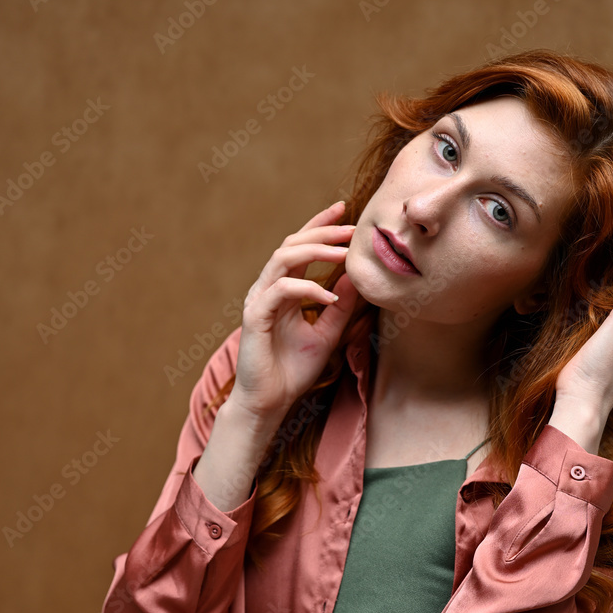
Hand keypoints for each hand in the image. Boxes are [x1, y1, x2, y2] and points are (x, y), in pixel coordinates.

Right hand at [229, 201, 359, 420]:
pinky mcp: (255, 316)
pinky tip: (330, 295)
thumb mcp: (327, 332)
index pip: (299, 247)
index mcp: (282, 289)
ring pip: (282, 259)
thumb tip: (358, 276)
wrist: (269, 403)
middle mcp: (267, 289)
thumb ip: (341, 305)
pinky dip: (307, 287)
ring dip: (315, 251)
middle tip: (351, 227)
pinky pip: (281, 290)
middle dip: (322, 232)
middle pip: (290, 244)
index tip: (344, 209)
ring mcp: (259, 300)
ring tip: (344, 252)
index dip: (319, 226)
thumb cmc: (293, 370)